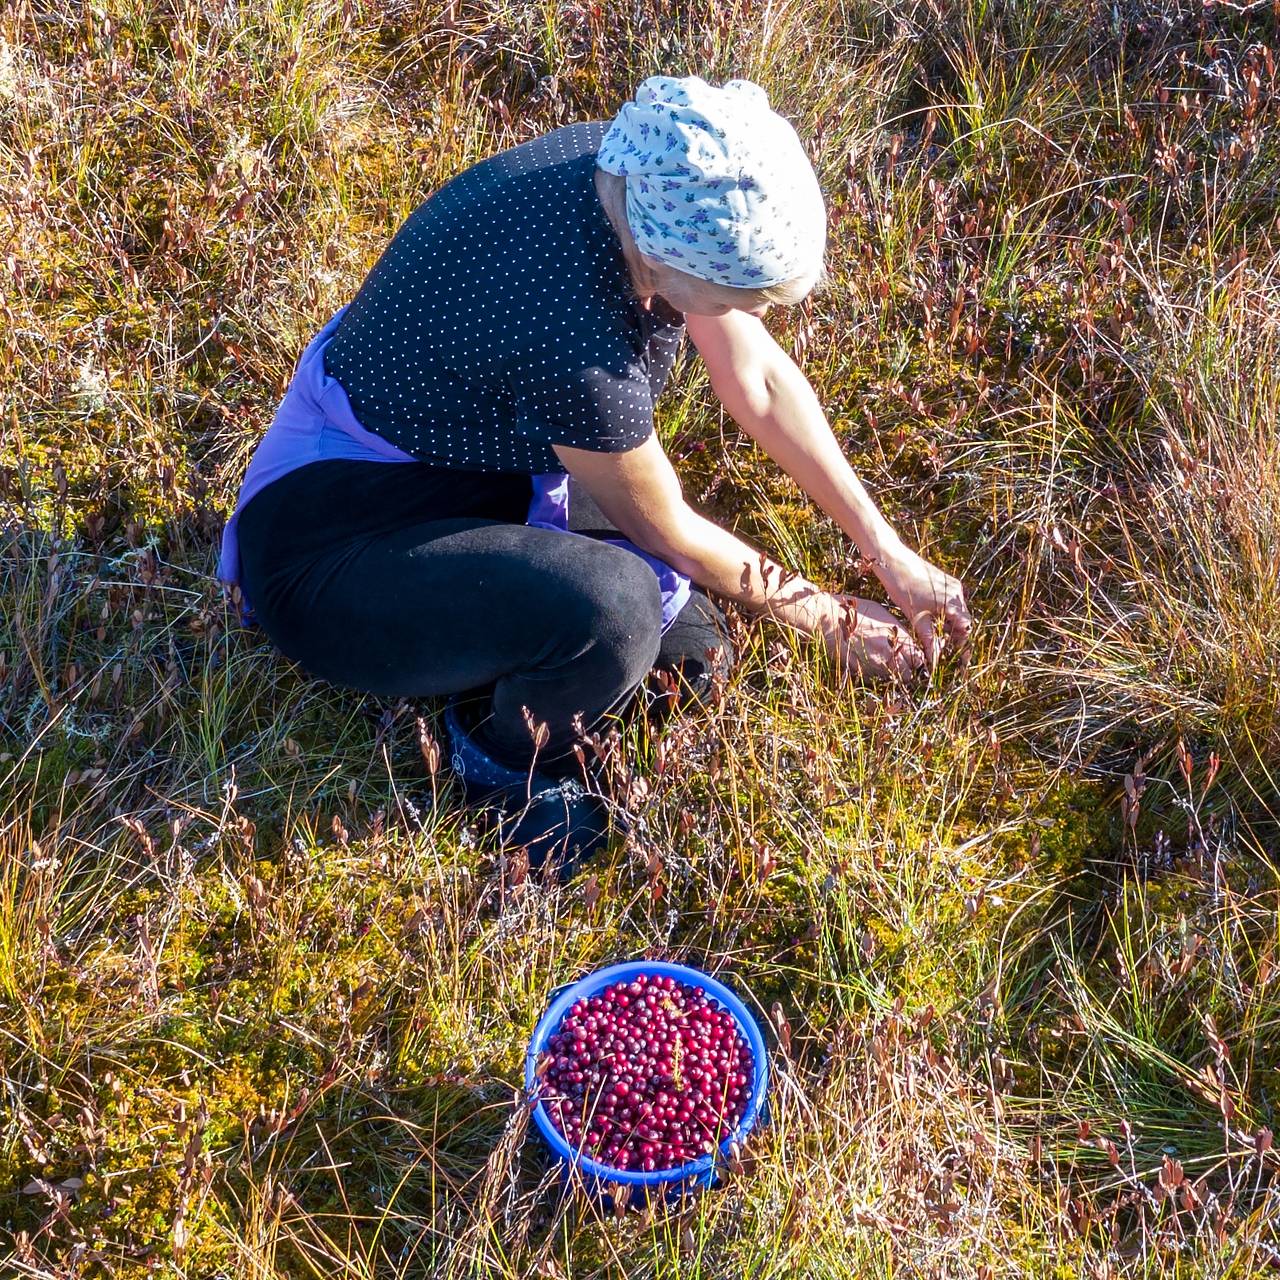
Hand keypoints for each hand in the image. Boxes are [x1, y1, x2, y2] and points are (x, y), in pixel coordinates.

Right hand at [800, 592, 925, 681]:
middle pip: (909, 673)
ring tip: (882, 664)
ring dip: (890, 674)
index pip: (918, 657)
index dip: (915, 658)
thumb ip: (895, 627)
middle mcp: (889, 651)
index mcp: (896, 634)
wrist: (825, 617)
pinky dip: (874, 675)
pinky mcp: (860, 670)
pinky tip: (867, 664)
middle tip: (899, 664)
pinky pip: (874, 678)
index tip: (910, 657)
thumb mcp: (879, 611)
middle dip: (906, 670)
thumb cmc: (851, 610)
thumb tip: (904, 637)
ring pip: (892, 679)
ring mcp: (874, 663)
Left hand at [874, 546, 970, 666]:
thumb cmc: (903, 588)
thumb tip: (934, 660)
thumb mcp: (916, 618)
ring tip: (936, 638)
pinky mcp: (945, 582)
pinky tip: (934, 621)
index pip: (966, 629)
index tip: (959, 659)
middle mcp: (957, 593)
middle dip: (956, 636)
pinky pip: (951, 602)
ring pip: (957, 612)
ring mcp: (952, 585)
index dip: (962, 644)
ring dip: (950, 625)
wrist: (893, 561)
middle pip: (963, 621)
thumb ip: (928, 638)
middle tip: (944, 650)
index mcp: (953, 602)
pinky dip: (946, 614)